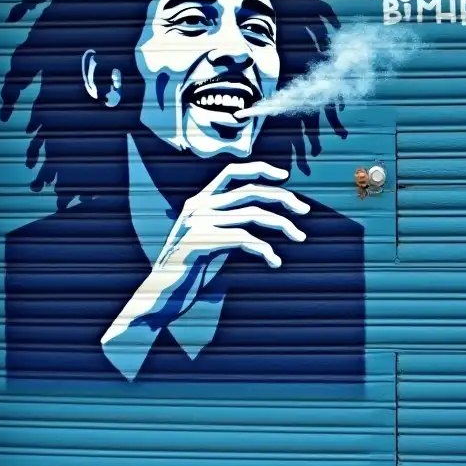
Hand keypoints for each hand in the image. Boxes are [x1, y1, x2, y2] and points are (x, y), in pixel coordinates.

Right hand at [157, 160, 308, 277]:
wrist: (160, 296)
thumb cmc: (190, 270)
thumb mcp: (212, 239)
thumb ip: (230, 223)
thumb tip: (268, 214)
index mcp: (199, 201)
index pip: (232, 172)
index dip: (259, 169)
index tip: (285, 176)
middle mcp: (197, 206)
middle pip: (250, 191)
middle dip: (283, 198)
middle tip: (305, 211)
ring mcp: (197, 223)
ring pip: (253, 214)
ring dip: (283, 224)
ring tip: (300, 237)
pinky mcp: (199, 242)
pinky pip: (244, 238)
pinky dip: (266, 249)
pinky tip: (275, 262)